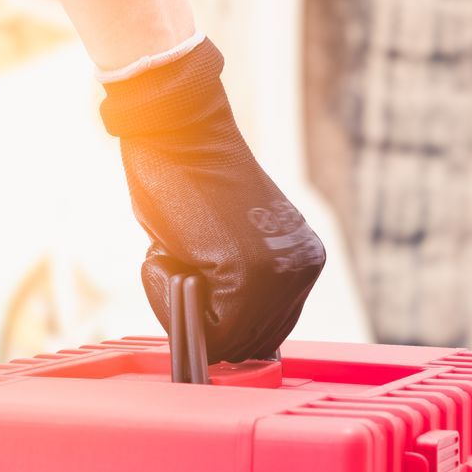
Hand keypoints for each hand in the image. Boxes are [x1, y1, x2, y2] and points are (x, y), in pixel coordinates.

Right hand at [99, 39, 325, 361]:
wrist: (177, 127)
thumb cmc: (188, 179)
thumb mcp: (229, 245)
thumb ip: (237, 289)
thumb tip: (223, 343)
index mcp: (303, 259)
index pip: (265, 332)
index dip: (217, 319)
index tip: (194, 272)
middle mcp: (301, 268)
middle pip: (249, 344)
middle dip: (203, 318)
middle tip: (180, 261)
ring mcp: (280, 273)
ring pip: (228, 342)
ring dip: (184, 306)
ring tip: (176, 252)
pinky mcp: (249, 272)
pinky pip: (207, 328)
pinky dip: (170, 297)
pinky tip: (169, 249)